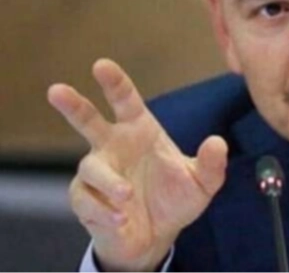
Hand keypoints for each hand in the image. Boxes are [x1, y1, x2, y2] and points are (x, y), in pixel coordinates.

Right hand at [48, 59, 227, 271]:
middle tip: (57, 90)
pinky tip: (121, 219)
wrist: (156, 236)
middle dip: (73, 105)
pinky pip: (87, 200)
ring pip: (91, 168)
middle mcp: (114, 146)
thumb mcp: (201, 183)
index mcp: (140, 131)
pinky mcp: (84, 198)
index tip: (102, 65)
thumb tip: (217, 142)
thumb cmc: (176, 200)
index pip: (125, 101)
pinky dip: (104, 210)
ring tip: (128, 196)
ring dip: (109, 181)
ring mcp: (98, 171)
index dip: (114, 83)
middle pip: (88, 121)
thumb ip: (211, 164)